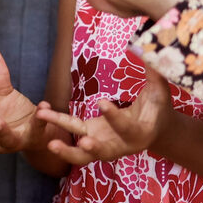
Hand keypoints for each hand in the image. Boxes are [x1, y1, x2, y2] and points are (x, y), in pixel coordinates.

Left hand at [36, 69, 171, 165]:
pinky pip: (72, 133)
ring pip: (83, 155)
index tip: (102, 103)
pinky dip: (58, 124)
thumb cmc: (158, 107)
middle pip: (105, 153)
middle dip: (93, 149)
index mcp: (140, 134)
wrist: (153, 129)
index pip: (126, 127)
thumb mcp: (160, 91)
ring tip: (51, 143)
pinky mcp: (90, 136)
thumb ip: (155, 74)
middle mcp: (121, 145)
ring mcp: (103, 144)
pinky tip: (42, 113)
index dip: (114, 117)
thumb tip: (146, 47)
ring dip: (67, 151)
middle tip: (83, 143)